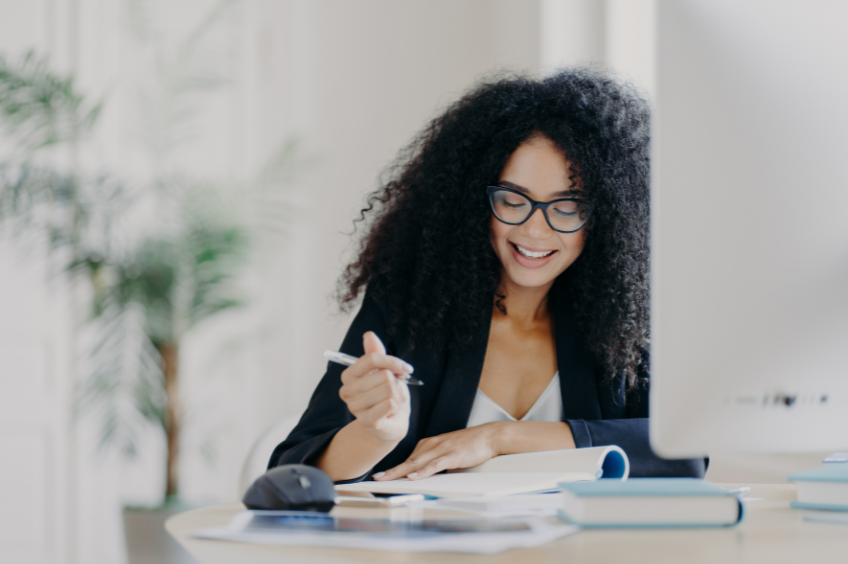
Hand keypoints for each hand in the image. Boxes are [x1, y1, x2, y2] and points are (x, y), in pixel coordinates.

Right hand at [338, 332, 411, 441]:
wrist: (391, 422)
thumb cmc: (386, 394)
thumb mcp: (382, 370)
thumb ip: (375, 353)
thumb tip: (369, 334)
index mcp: (348, 376)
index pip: (372, 359)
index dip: (393, 362)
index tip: (405, 368)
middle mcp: (347, 392)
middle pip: (384, 375)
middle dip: (397, 383)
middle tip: (395, 391)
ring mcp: (355, 408)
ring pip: (389, 389)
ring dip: (398, 395)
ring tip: (393, 401)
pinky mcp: (367, 421)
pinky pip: (391, 404)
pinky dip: (398, 406)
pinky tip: (392, 411)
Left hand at [374, 422, 506, 480]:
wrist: (489, 436)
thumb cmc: (470, 445)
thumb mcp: (448, 454)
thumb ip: (437, 464)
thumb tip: (427, 477)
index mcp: (430, 444)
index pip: (409, 458)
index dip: (395, 468)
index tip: (381, 476)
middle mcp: (432, 445)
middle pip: (408, 461)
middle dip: (391, 471)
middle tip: (376, 479)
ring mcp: (442, 449)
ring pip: (417, 463)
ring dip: (400, 472)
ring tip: (387, 479)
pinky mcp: (452, 455)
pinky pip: (434, 465)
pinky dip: (423, 471)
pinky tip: (413, 477)